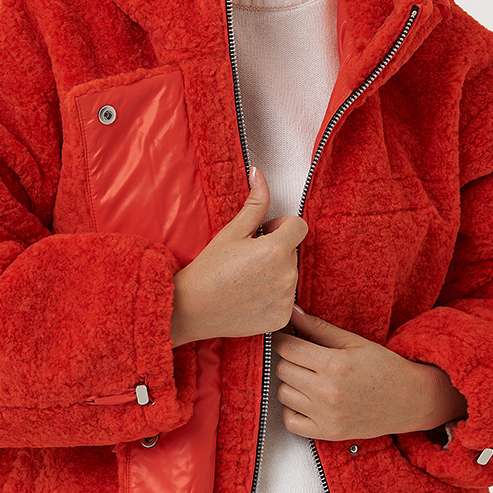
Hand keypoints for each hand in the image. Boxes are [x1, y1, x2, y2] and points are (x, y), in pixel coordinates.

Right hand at [170, 168, 308, 346]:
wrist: (192, 308)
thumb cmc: (208, 270)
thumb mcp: (231, 231)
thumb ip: (254, 204)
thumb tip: (259, 175)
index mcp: (276, 249)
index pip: (299, 226)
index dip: (282, 226)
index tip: (266, 233)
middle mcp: (286, 274)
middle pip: (293, 252)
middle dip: (276, 250)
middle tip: (248, 259)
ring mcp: (285, 298)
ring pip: (290, 275)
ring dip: (276, 273)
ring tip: (247, 279)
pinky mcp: (282, 317)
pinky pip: (286, 299)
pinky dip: (273, 297)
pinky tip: (251, 296)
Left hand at [272, 305, 467, 440]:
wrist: (410, 400)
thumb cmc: (385, 368)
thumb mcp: (353, 342)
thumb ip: (319, 328)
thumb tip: (292, 312)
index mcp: (335, 365)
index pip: (288, 348)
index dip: (284, 339)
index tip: (288, 338)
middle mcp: (328, 392)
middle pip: (282, 370)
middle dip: (288, 359)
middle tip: (302, 357)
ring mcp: (326, 415)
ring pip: (283, 394)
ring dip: (290, 384)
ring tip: (307, 378)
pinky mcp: (328, 432)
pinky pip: (290, 422)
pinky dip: (292, 411)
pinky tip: (305, 401)